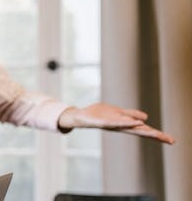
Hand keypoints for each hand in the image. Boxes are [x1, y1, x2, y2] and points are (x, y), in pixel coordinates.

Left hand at [57, 103, 174, 143]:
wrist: (81, 116)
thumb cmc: (99, 114)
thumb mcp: (119, 112)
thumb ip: (131, 114)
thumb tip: (146, 118)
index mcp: (126, 125)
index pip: (144, 130)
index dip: (158, 135)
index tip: (172, 140)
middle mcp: (122, 127)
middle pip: (141, 132)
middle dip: (156, 136)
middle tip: (171, 141)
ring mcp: (114, 125)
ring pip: (131, 129)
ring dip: (143, 130)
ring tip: (156, 132)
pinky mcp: (104, 123)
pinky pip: (117, 123)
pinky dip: (127, 123)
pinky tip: (136, 123)